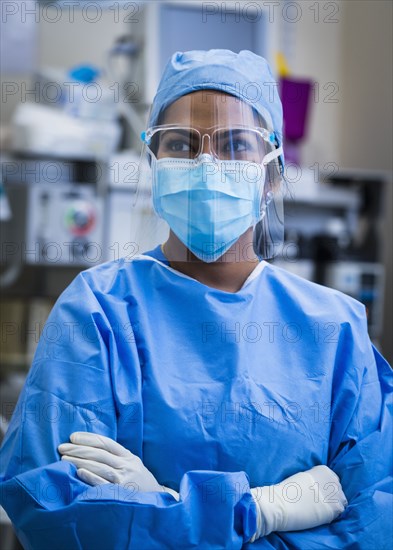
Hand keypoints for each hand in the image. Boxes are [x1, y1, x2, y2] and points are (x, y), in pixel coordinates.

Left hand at [58, 432, 178, 499]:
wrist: (157, 501)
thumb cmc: (140, 483)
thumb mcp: (133, 465)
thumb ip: (117, 457)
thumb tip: (91, 448)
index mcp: (128, 456)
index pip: (106, 443)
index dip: (88, 438)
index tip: (72, 436)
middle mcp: (126, 465)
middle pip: (99, 453)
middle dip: (78, 449)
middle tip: (62, 447)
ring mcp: (124, 479)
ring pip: (99, 466)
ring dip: (80, 460)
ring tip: (64, 459)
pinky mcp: (121, 494)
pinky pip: (103, 484)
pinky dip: (91, 477)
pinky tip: (78, 472)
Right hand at [250, 465, 347, 541]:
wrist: (281, 503)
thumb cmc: (287, 491)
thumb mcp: (303, 478)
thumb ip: (315, 481)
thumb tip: (320, 489)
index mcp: (323, 470)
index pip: (333, 480)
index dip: (326, 489)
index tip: (318, 495)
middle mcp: (332, 479)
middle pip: (338, 490)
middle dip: (331, 497)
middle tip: (319, 504)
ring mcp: (334, 493)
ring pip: (341, 501)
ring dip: (333, 506)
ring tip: (320, 511)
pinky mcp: (334, 508)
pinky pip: (339, 512)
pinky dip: (332, 515)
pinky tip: (320, 516)